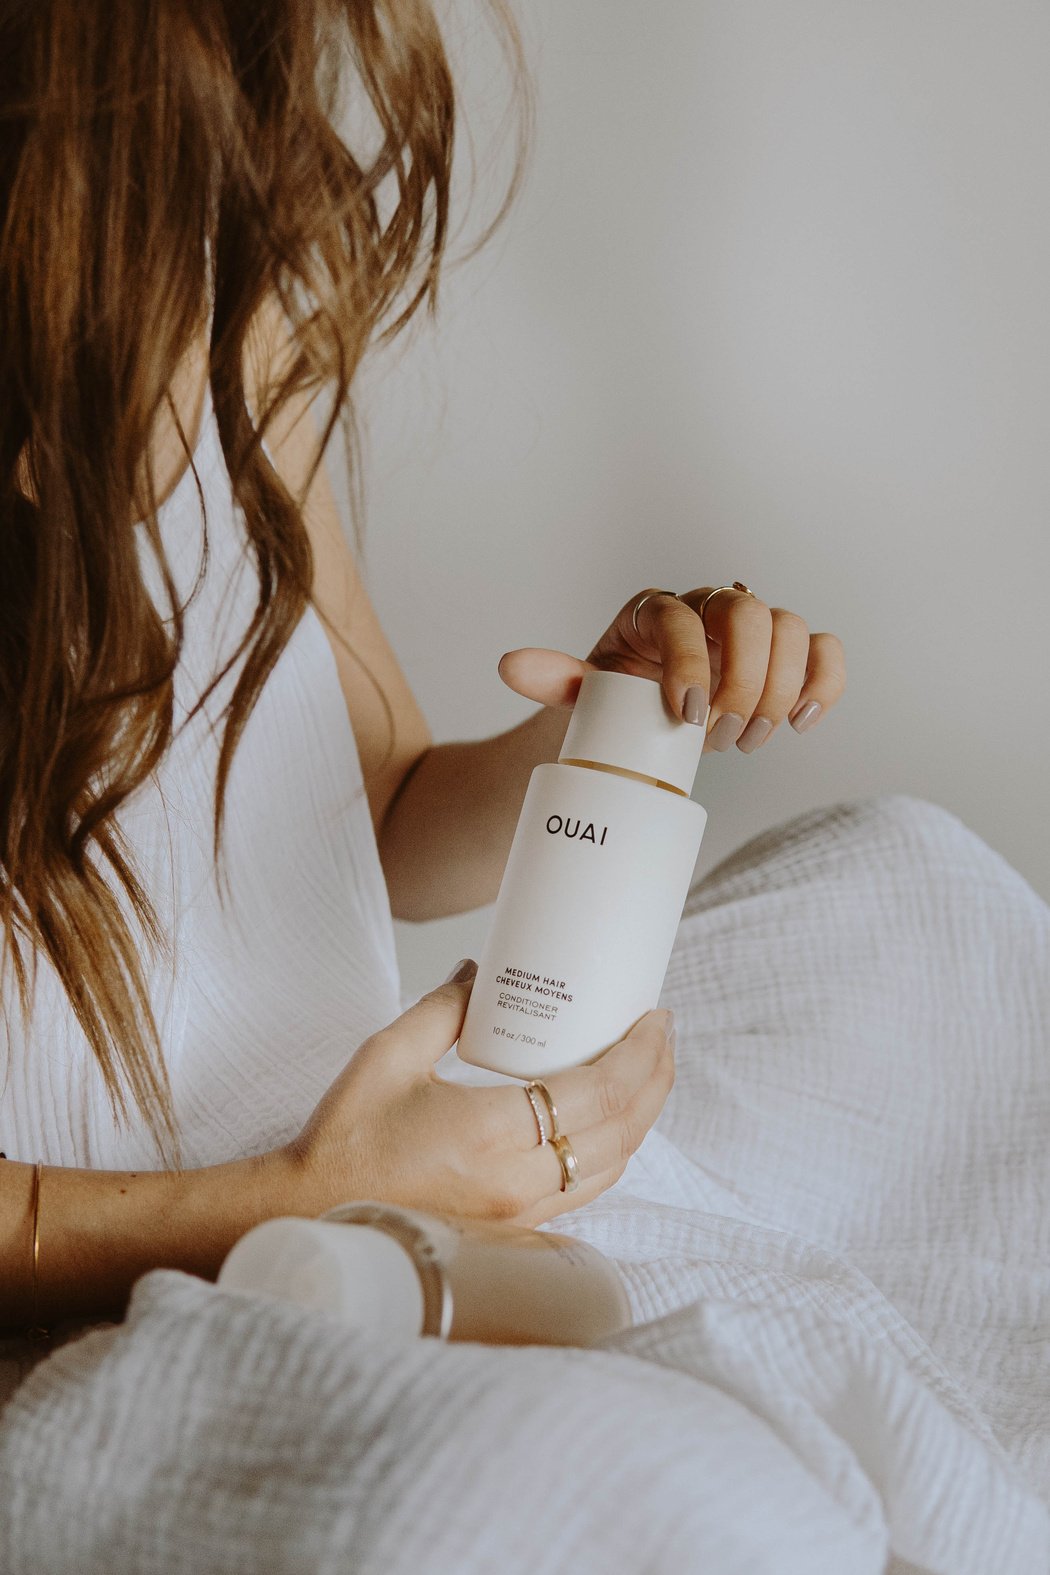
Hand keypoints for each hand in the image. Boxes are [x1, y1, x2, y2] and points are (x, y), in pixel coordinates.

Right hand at [275, 961, 675, 1228]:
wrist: (312, 1215)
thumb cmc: (345, 1138)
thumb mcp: (389, 1055)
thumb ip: (445, 1010)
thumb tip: (482, 973)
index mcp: (491, 1132)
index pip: (598, 1093)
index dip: (640, 1054)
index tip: (656, 1015)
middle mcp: (518, 1182)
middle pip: (620, 1131)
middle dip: (655, 1078)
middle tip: (663, 1033)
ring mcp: (520, 1215)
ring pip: (611, 1166)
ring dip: (641, 1117)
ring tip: (646, 1071)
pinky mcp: (513, 1231)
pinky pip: (585, 1189)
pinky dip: (611, 1149)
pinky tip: (608, 1119)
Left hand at [497, 585, 845, 753]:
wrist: (644, 718)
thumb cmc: (615, 701)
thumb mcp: (583, 694)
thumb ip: (555, 678)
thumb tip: (511, 666)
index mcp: (655, 612)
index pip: (681, 617)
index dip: (688, 663)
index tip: (684, 717)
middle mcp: (709, 607)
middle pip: (748, 613)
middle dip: (741, 680)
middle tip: (719, 736)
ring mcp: (753, 629)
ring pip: (791, 628)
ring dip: (776, 690)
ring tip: (746, 741)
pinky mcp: (787, 655)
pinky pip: (823, 650)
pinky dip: (823, 682)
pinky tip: (800, 721)